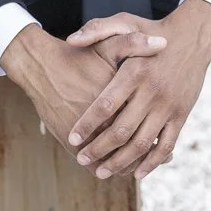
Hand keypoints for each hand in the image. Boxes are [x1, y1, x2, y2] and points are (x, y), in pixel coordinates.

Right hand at [1, 23, 169, 176]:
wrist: (42, 67)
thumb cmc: (79, 56)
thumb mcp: (107, 44)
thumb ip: (135, 43)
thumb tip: (163, 43)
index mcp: (118, 96)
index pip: (145, 120)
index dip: (160, 130)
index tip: (168, 131)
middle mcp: (103, 119)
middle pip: (133, 144)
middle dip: (149, 153)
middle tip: (164, 157)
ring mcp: (87, 135)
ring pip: (115, 160)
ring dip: (130, 165)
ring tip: (143, 163)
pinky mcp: (72, 142)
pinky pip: (94, 164)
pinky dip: (108, 167)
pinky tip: (117, 166)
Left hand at [64, 2, 210, 179]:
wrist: (192, 36)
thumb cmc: (152, 29)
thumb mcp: (124, 22)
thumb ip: (97, 30)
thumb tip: (71, 40)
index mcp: (134, 71)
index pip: (105, 105)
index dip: (87, 125)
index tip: (72, 138)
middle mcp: (152, 91)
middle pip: (121, 131)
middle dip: (98, 149)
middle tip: (82, 158)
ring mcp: (168, 105)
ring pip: (142, 144)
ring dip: (120, 162)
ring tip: (102, 172)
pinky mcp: (181, 114)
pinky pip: (165, 145)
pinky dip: (151, 163)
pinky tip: (137, 173)